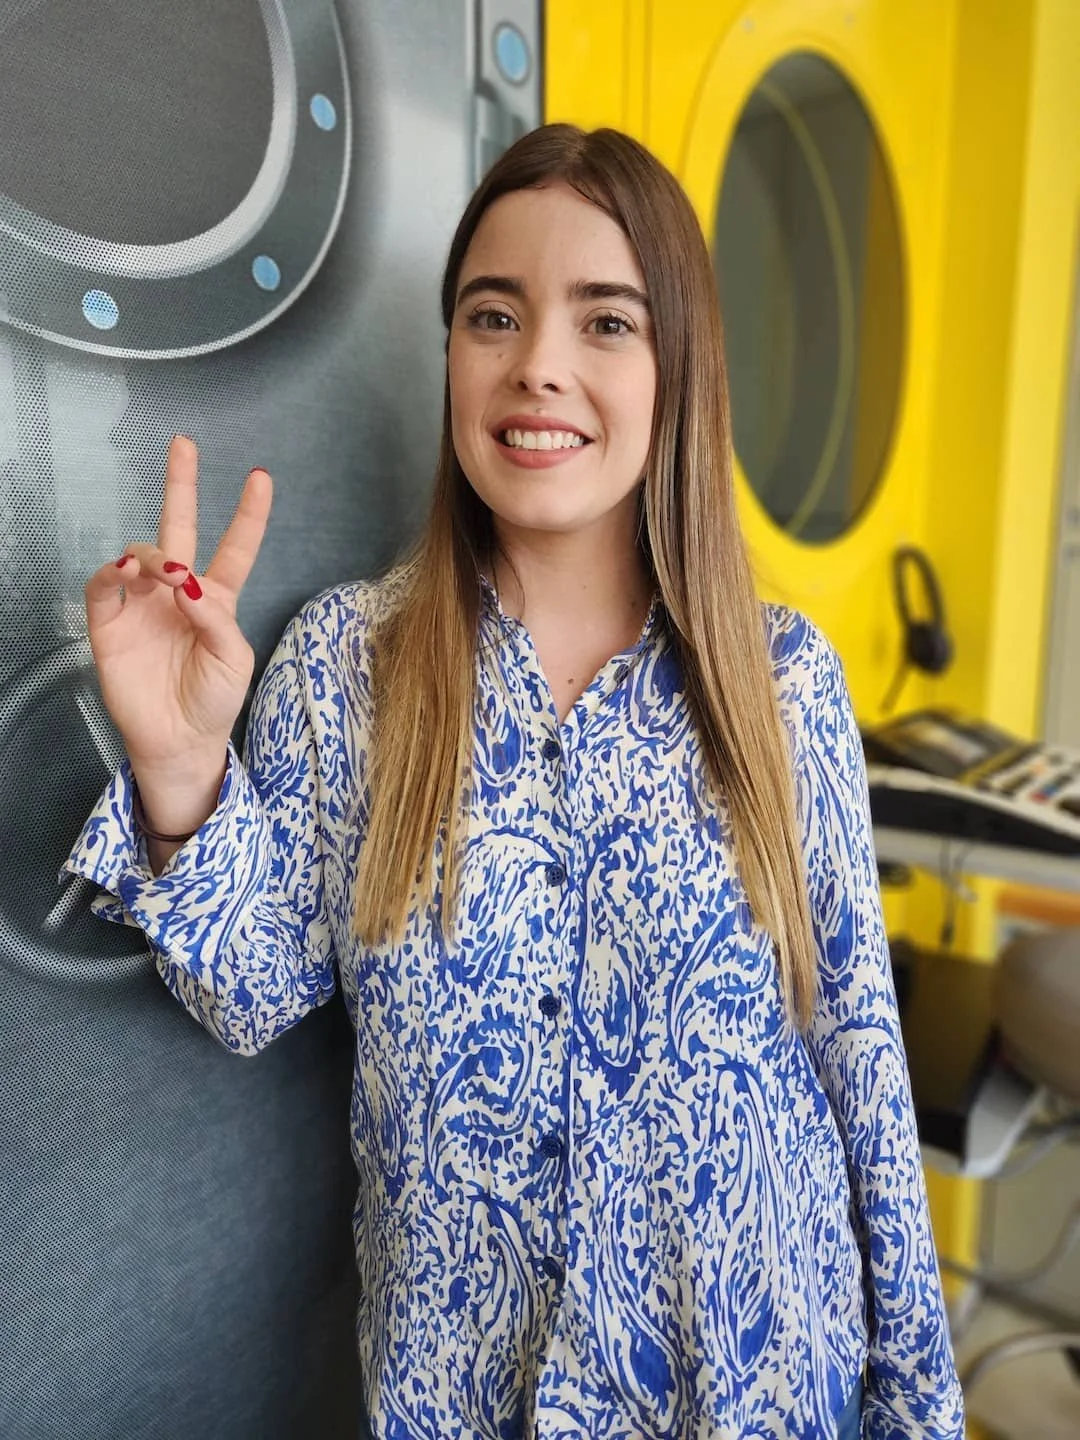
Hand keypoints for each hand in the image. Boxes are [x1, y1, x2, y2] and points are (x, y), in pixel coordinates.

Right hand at [85, 435, 272, 833]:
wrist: (179, 741)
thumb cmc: (214, 700)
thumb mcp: (234, 658)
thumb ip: (216, 618)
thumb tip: (185, 583)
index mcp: (218, 600)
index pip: (235, 547)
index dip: (248, 515)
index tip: (261, 477)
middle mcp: (179, 593)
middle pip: (180, 527)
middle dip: (181, 485)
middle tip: (184, 444)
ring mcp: (144, 604)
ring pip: (142, 554)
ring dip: (152, 555)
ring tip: (163, 572)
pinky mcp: (111, 622)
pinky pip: (105, 585)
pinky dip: (116, 572)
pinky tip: (130, 573)